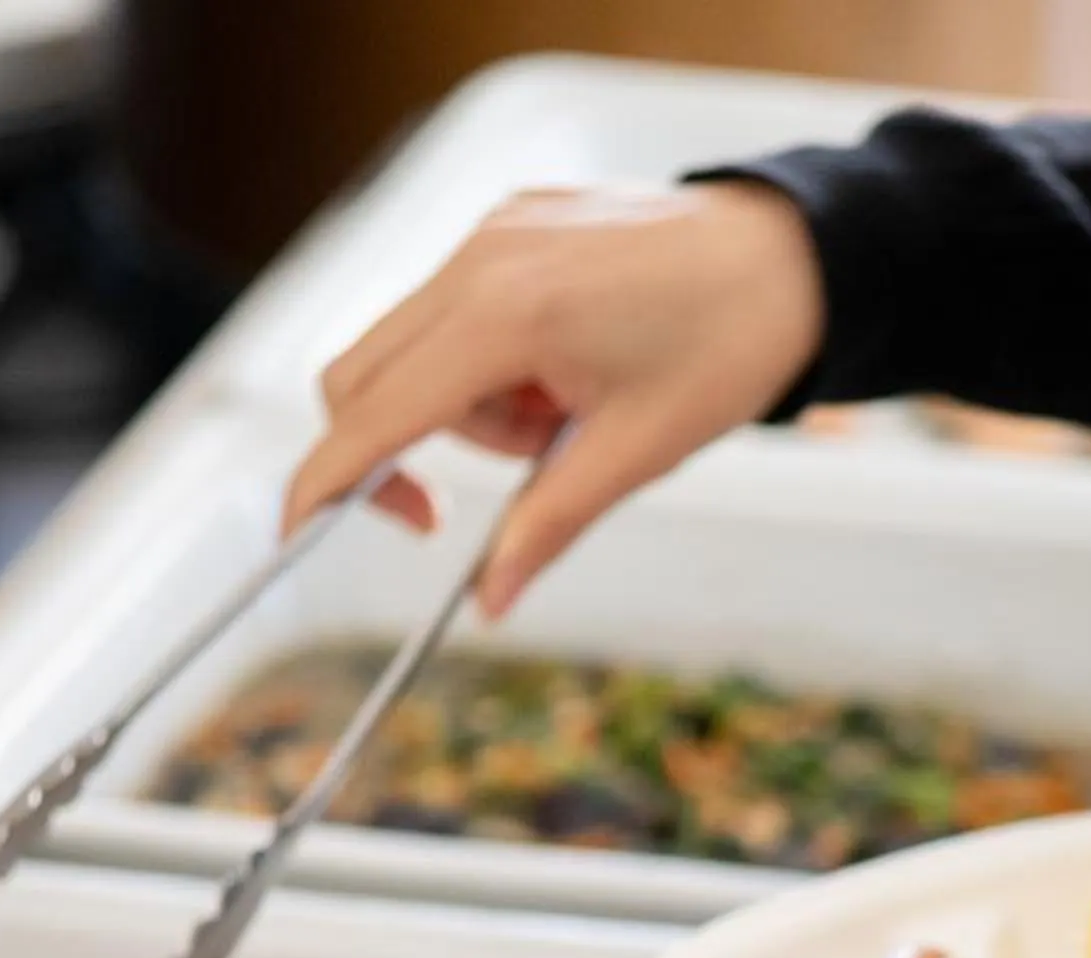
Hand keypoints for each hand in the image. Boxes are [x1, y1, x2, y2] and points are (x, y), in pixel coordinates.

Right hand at [282, 182, 827, 617]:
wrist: (794, 256)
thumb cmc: (729, 343)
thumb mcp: (637, 452)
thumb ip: (545, 527)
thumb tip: (490, 602)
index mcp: (504, 314)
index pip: (372, 412)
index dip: (326, 481)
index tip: (297, 532)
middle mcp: (479, 258)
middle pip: (365, 375)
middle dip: (413, 447)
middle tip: (521, 472)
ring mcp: (491, 230)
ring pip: (414, 348)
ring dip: (474, 408)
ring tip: (574, 410)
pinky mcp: (510, 221)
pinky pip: (457, 311)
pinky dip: (493, 361)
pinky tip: (573, 366)